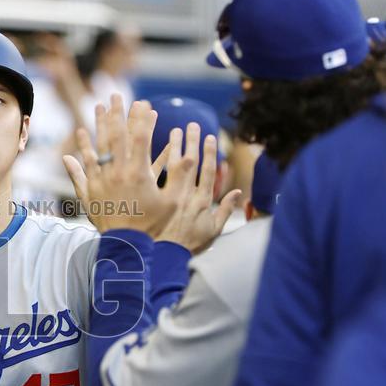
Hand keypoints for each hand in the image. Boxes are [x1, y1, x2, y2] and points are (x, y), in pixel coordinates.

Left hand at [64, 96, 178, 234]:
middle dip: (118, 113)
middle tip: (118, 95)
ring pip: (98, 146)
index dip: (142, 118)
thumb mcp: (173, 200)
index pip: (140, 137)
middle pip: (116, 136)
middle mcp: (118, 174)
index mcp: (139, 174)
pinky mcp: (91, 191)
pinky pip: (83, 166)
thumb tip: (190, 155)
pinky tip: (80, 132)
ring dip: (98, 124)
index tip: (144, 103)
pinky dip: (81, 148)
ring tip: (98, 105)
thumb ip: (179, 176)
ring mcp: (101, 181)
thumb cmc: (155, 225)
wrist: (128, 247)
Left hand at [155, 127, 241, 252]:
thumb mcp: (212, 231)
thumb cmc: (186, 247)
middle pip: (187, 162)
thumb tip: (240, 193)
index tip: (209, 136)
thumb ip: (225, 210)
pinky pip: (149, 175)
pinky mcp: (146, 200)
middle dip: (190, 142)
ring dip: (173, 146)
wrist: (160, 261)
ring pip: (168, 165)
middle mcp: (183, 195)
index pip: (206, 171)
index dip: (209, 152)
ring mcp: (163, 197)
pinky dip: (153, 160)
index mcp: (200, 201)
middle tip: (190, 125)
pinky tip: (153, 147)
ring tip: (174, 130)